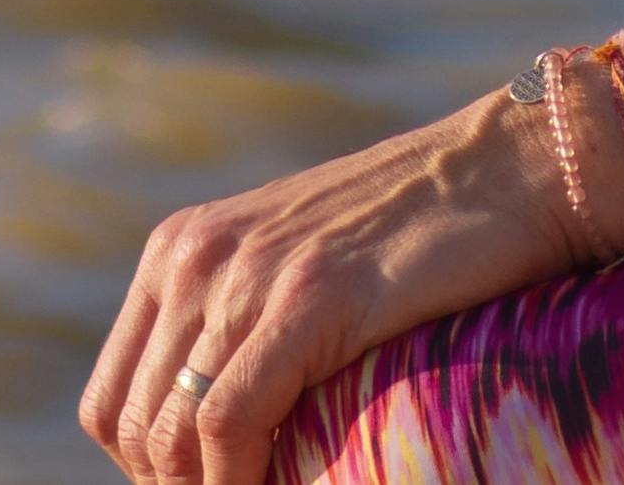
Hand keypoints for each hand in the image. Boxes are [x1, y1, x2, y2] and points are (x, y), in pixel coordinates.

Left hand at [79, 89, 577, 484]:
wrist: (511, 170)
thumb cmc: (423, 235)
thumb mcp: (300, 272)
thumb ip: (246, 328)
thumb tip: (219, 433)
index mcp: (180, 250)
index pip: (111, 401)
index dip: (145, 473)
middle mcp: (195, 258)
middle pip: (133, 427)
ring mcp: (247, 274)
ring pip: (170, 434)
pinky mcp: (305, 299)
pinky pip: (229, 421)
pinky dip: (236, 483)